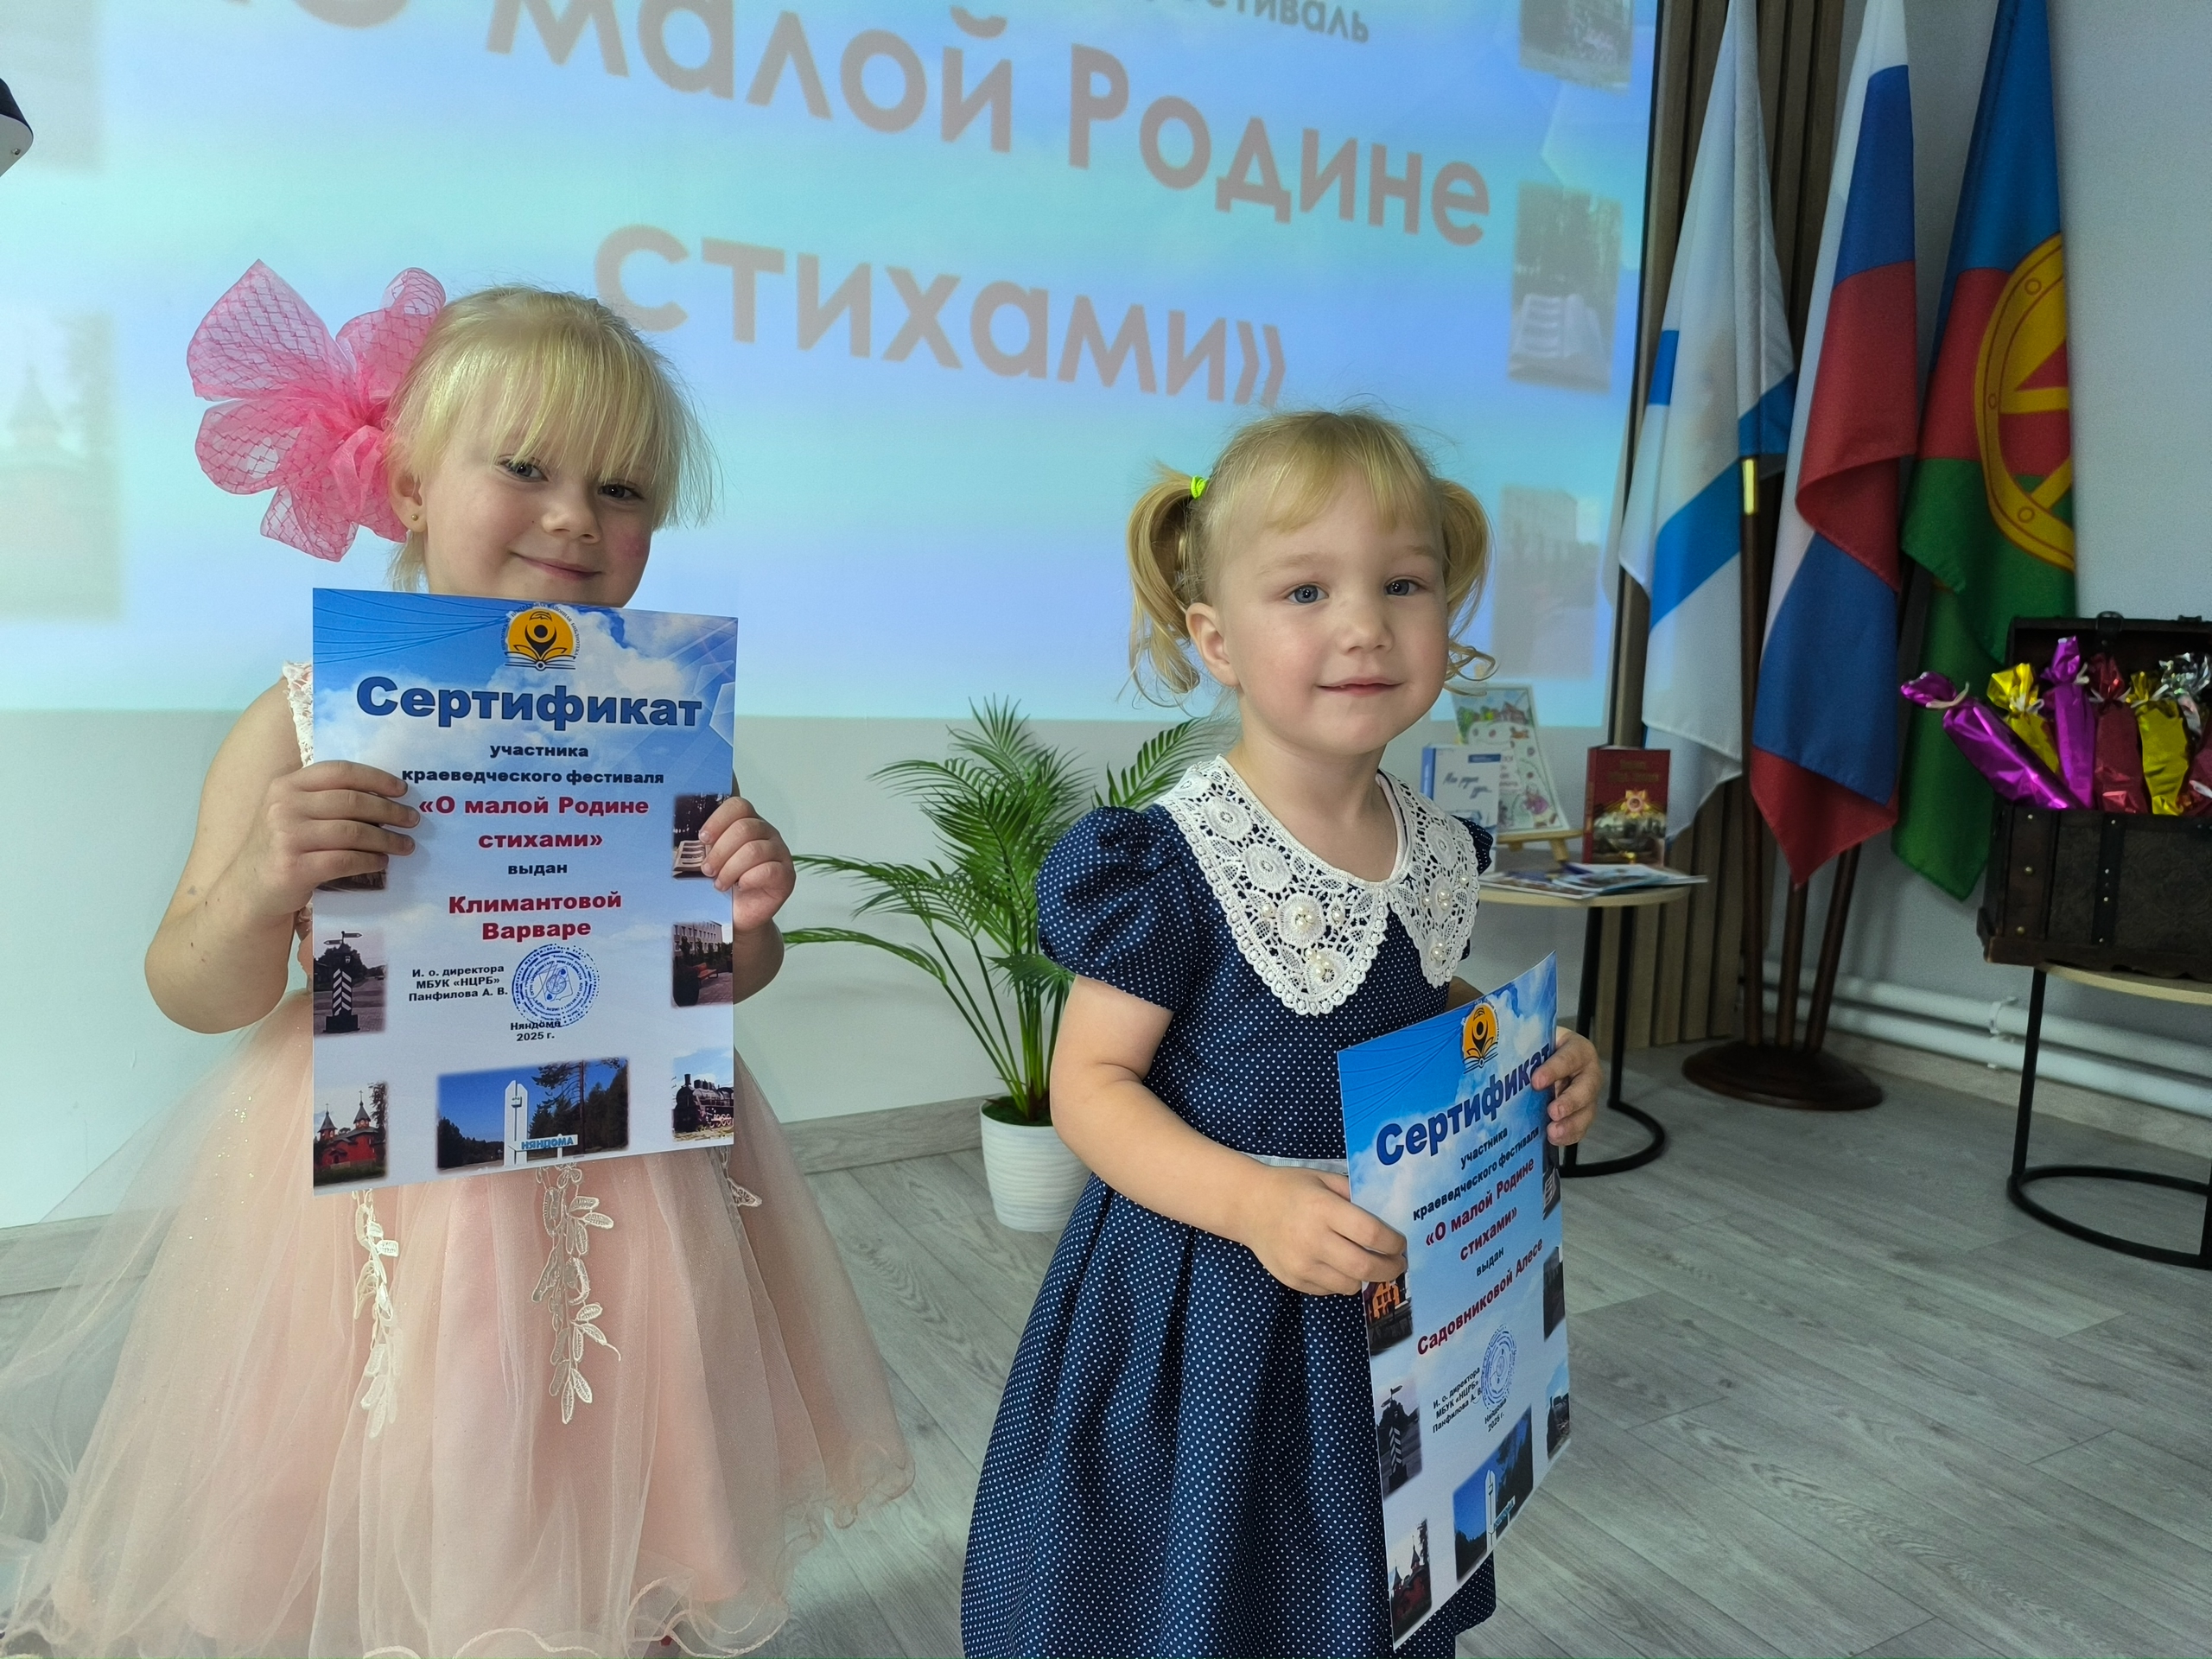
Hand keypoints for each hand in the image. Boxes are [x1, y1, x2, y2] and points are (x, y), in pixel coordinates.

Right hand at [233, 760, 415, 919]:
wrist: (249, 889)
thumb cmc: (281, 847)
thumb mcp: (293, 812)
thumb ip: (325, 799)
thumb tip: (383, 796)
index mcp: (287, 785)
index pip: (339, 771)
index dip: (376, 778)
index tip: (402, 789)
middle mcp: (284, 807)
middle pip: (351, 801)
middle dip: (389, 810)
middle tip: (412, 819)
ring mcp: (287, 837)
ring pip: (353, 832)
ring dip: (386, 839)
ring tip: (405, 845)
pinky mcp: (294, 868)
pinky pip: (345, 860)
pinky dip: (369, 861)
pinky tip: (382, 862)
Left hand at [700, 792, 794, 932]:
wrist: (735, 916)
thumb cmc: (723, 884)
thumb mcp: (710, 859)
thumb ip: (706, 843)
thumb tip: (688, 834)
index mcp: (748, 822)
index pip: (738, 806)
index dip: (718, 820)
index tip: (703, 838)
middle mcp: (766, 833)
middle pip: (744, 828)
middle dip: (720, 851)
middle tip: (707, 869)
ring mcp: (779, 853)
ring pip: (754, 850)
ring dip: (731, 868)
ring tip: (720, 884)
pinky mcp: (786, 875)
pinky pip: (769, 870)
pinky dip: (749, 879)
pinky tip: (741, 887)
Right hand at [1235, 1166, 1407, 1295]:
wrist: (1247, 1206)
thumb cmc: (1290, 1188)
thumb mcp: (1324, 1179)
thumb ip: (1354, 1194)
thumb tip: (1388, 1215)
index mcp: (1323, 1209)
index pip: (1370, 1234)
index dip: (1393, 1242)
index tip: (1401, 1243)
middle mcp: (1312, 1239)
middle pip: (1364, 1266)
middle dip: (1390, 1268)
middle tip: (1398, 1263)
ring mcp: (1301, 1264)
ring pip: (1350, 1284)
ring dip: (1366, 1277)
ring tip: (1370, 1264)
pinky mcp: (1293, 1280)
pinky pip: (1331, 1290)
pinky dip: (1343, 1281)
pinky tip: (1341, 1265)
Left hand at [1534, 1026, 1601, 1145]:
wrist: (1547, 1060)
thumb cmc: (1540, 1048)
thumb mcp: (1536, 1042)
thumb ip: (1524, 1049)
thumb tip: (1498, 1059)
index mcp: (1577, 1049)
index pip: (1569, 1057)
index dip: (1554, 1069)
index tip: (1536, 1081)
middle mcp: (1587, 1072)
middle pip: (1586, 1087)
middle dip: (1570, 1101)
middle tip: (1552, 1112)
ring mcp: (1587, 1095)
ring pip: (1587, 1110)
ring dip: (1570, 1124)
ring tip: (1552, 1132)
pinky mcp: (1583, 1113)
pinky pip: (1581, 1126)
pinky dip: (1568, 1135)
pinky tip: (1554, 1139)